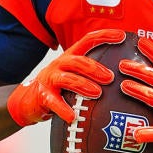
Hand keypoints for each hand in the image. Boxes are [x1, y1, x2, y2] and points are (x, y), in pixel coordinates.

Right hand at [7, 29, 124, 126]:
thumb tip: (123, 72)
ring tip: (97, 93)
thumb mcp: (74, 73)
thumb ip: (92, 71)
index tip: (122, 36)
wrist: (29, 99)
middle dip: (95, 68)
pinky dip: (63, 109)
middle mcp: (60, 64)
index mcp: (71, 56)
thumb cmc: (59, 87)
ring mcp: (50, 79)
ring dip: (83, 85)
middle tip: (111, 77)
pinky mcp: (43, 96)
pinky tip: (72, 116)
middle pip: (78, 61)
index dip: (104, 36)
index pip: (88, 40)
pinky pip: (54, 102)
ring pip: (67, 79)